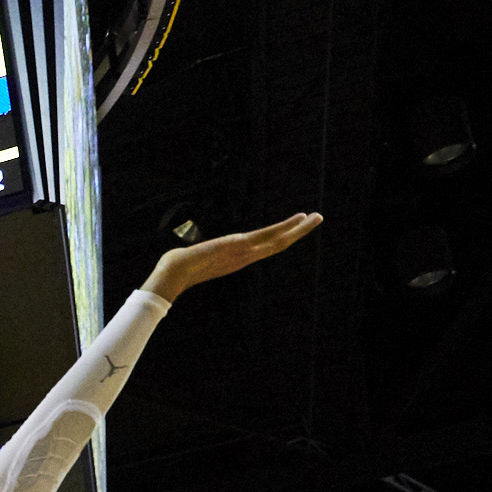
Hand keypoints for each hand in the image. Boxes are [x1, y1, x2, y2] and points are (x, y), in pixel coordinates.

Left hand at [144, 211, 320, 300]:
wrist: (174, 274)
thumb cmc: (177, 269)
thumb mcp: (191, 259)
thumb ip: (192, 257)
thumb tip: (178, 256)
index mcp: (236, 258)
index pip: (263, 248)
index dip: (280, 238)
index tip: (292, 231)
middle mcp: (245, 256)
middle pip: (277, 244)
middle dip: (298, 232)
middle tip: (317, 219)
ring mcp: (246, 253)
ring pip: (280, 240)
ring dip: (300, 228)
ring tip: (318, 217)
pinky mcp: (243, 247)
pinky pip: (271, 236)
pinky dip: (288, 227)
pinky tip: (301, 218)